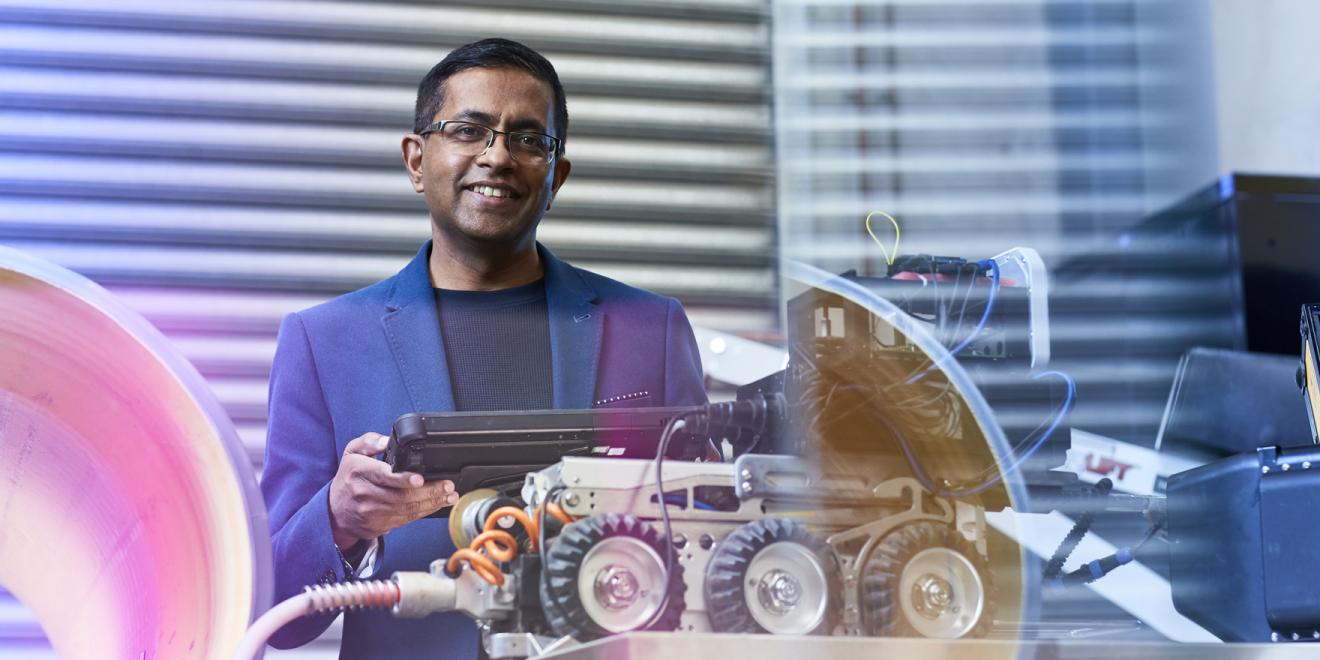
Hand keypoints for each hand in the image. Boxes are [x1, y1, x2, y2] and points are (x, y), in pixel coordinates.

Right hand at [328, 432, 458, 550]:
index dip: (403, 479)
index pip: (383, 476)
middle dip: (429, 491)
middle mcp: (365, 493)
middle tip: (447, 485)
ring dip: (432, 503)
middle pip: (401, 496)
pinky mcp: (379, 526)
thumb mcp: (352, 453)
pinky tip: (437, 504)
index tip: (420, 479)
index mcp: (359, 471)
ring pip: (407, 509)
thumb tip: (386, 441)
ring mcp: (372, 513)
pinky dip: (424, 512)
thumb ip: (370, 442)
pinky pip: (406, 519)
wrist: (335, 512)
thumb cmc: (349, 478)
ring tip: (449, 495)